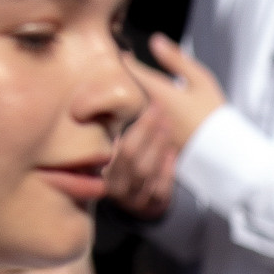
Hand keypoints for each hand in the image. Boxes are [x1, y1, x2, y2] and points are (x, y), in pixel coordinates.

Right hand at [101, 81, 183, 219]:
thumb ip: (113, 119)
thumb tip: (123, 67)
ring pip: (144, 172)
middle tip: (160, 111)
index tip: (149, 105)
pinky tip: (172, 153)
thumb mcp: (116, 143)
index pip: (112, 144)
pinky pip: (159, 188)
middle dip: (147, 131)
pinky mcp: (150, 206)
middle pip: (130, 156)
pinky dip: (166, 169)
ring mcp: (132, 198)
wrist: (139, 203)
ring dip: (158, 146)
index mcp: (101, 167)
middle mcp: (113, 184)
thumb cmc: (128, 165)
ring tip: (167, 127)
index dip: (134, 125)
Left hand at [136, 35, 228, 151]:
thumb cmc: (214, 112)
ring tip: (145, 96)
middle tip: (131, 73)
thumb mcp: (201, 80)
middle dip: (131, 82)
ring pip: (135, 110)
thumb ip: (176, 59)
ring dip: (138, 101)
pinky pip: (144, 128)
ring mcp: (151, 130)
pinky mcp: (156, 144)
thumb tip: (154, 40)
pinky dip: (146, 120)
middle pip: (131, 92)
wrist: (225, 148)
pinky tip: (157, 118)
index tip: (125, 56)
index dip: (127, 62)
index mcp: (159, 93)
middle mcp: (150, 112)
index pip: (133, 72)